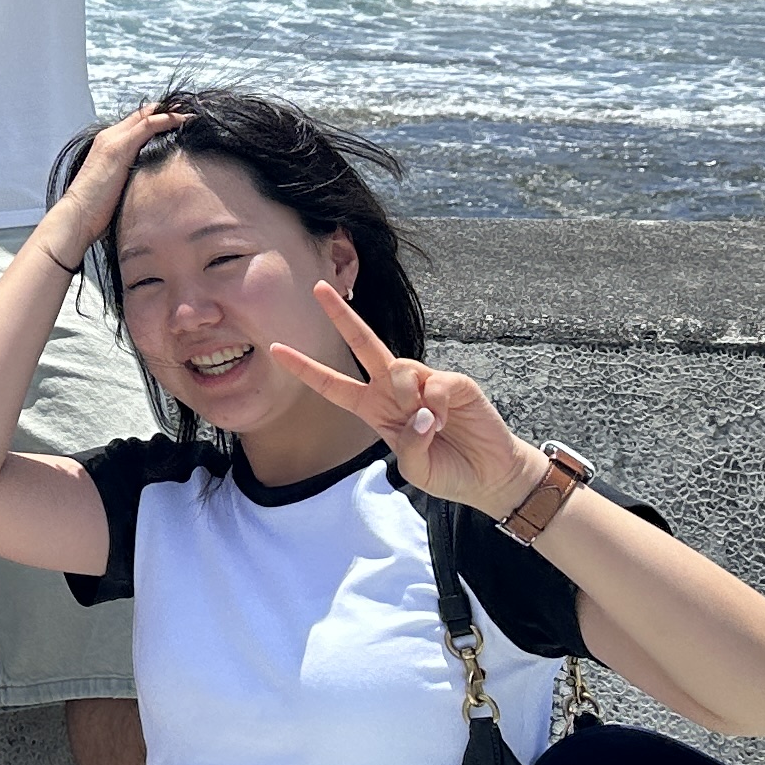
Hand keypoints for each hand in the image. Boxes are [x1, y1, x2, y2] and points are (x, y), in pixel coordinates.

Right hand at [34, 104, 184, 275]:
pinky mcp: (119, 147)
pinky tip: (184, 119)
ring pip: (146, 116)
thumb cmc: (94, 211)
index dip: (155, 119)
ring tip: (190, 112)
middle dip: (165, 112)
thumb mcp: (116, 190)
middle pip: (141, 116)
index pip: (134, 125)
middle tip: (189, 109)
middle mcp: (109, 137)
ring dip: (170, 113)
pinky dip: (167, 120)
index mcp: (106, 146)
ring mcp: (113, 140)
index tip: (178, 120)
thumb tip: (148, 187)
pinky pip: (148, 125)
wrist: (78, 216)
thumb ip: (130, 180)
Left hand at [266, 279, 541, 511]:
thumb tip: (420, 411)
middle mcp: (395, 390)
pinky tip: (448, 419)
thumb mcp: (416, 469)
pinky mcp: (454, 382)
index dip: (306, 369)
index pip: (333, 385)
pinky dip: (437, 405)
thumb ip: (408, 444)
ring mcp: (425, 382)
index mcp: (374, 409)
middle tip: (317, 288)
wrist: (488, 476)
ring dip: (407, 395)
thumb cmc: (447, 472)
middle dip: (340, 316)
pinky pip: (434, 382)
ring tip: (430, 422)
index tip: (276, 349)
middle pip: (362, 344)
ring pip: (399, 366)